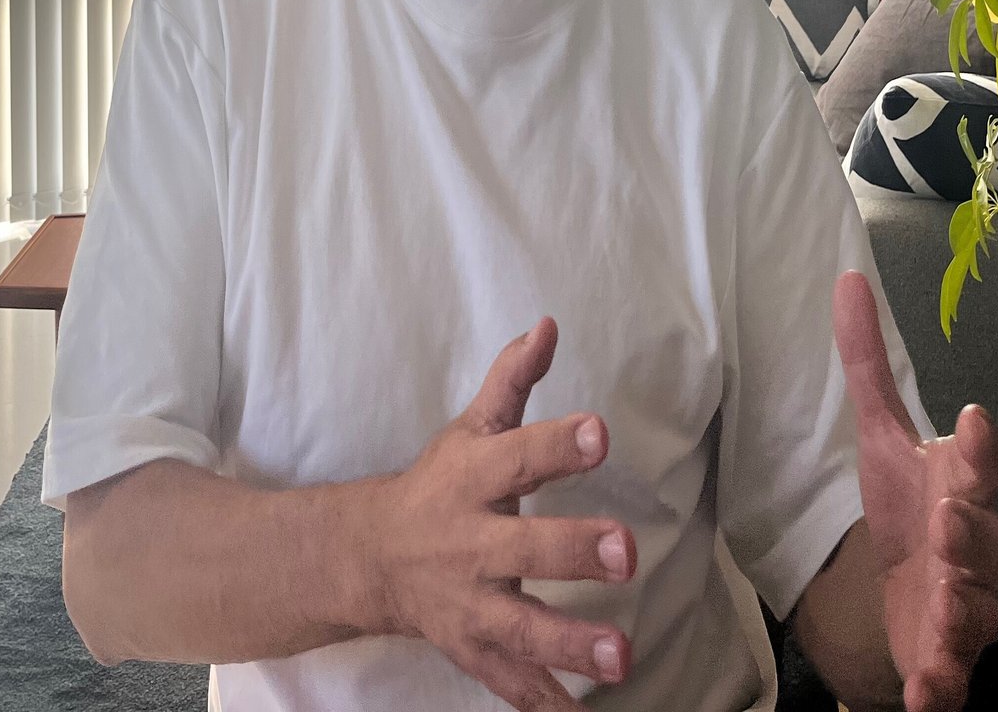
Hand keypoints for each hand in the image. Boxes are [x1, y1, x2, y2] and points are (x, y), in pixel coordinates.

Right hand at [364, 316, 635, 709]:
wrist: (369, 558)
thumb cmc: (440, 483)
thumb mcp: (471, 428)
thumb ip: (512, 380)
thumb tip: (548, 324)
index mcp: (473, 479)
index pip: (519, 455)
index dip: (559, 444)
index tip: (601, 433)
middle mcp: (470, 544)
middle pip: (525, 548)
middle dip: (574, 551)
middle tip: (628, 552)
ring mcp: (470, 604)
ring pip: (520, 627)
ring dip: (571, 644)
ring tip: (621, 655)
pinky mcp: (475, 651)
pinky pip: (511, 686)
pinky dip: (545, 706)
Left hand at [834, 271, 997, 711]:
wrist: (908, 599)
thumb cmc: (908, 504)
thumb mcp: (880, 433)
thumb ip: (866, 362)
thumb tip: (847, 278)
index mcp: (960, 484)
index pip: (982, 460)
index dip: (980, 444)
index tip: (971, 420)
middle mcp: (974, 543)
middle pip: (982, 535)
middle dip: (968, 528)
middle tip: (949, 520)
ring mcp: (964, 605)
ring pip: (973, 606)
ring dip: (959, 605)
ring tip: (941, 599)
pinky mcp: (945, 658)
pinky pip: (950, 674)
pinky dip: (938, 684)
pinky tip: (924, 692)